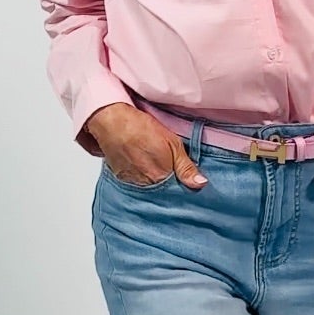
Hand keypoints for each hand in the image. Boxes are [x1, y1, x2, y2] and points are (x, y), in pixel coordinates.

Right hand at [85, 103, 205, 188]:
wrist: (112, 122)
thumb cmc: (142, 129)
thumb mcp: (172, 144)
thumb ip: (186, 167)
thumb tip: (200, 184)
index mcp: (162, 178)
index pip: (178, 192)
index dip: (183, 186)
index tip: (186, 180)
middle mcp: (147, 185)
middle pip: (163, 192)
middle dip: (169, 185)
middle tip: (167, 167)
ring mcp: (132, 182)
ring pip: (149, 188)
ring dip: (153, 181)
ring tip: (152, 164)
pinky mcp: (121, 178)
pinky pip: (135, 183)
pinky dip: (140, 177)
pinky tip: (141, 164)